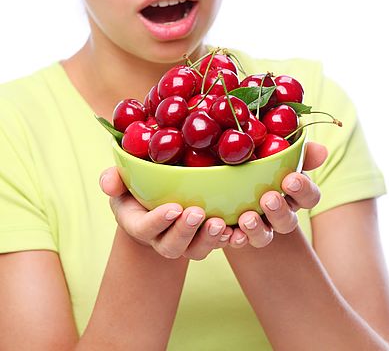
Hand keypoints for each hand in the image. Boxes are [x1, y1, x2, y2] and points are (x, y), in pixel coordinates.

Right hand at [99, 167, 232, 259]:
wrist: (158, 199)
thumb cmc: (137, 188)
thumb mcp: (122, 181)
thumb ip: (113, 180)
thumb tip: (108, 181)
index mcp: (139, 225)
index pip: (145, 229)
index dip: (158, 221)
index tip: (173, 208)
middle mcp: (162, 239)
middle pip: (172, 245)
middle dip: (185, 232)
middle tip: (197, 213)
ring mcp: (186, 242)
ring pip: (196, 250)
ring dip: (209, 239)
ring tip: (220, 223)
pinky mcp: (206, 238)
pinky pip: (217, 245)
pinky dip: (229, 240)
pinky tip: (238, 230)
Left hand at [227, 141, 326, 248]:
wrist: (220, 167)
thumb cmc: (253, 154)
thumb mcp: (269, 146)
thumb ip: (295, 149)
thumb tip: (322, 151)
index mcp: (292, 190)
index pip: (309, 196)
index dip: (303, 190)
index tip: (291, 179)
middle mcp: (278, 213)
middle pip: (288, 221)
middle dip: (279, 211)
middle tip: (268, 199)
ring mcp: (257, 226)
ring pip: (264, 236)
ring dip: (257, 229)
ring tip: (246, 218)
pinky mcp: (235, 233)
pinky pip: (236, 241)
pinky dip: (233, 238)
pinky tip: (227, 230)